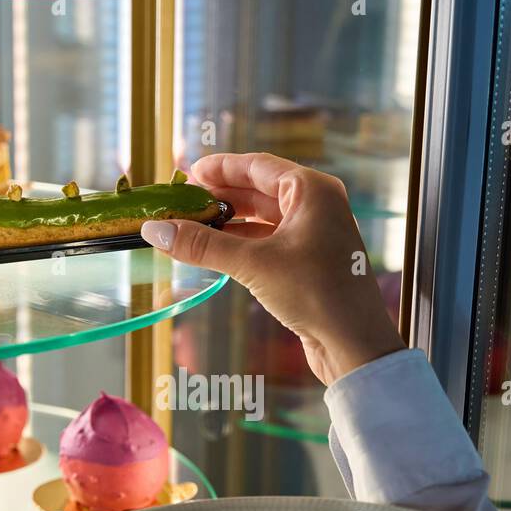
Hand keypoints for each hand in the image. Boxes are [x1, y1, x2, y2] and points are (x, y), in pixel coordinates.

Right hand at [140, 153, 405, 385]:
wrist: (354, 344)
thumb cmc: (316, 294)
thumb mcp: (254, 265)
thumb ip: (203, 245)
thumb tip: (156, 229)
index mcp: (312, 191)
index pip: (258, 165)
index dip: (221, 168)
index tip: (188, 172)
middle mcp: (317, 205)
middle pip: (259, 190)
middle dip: (220, 196)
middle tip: (182, 201)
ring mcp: (315, 234)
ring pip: (262, 218)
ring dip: (228, 222)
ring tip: (191, 226)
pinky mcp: (309, 261)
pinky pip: (268, 241)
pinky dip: (241, 243)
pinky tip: (215, 250)